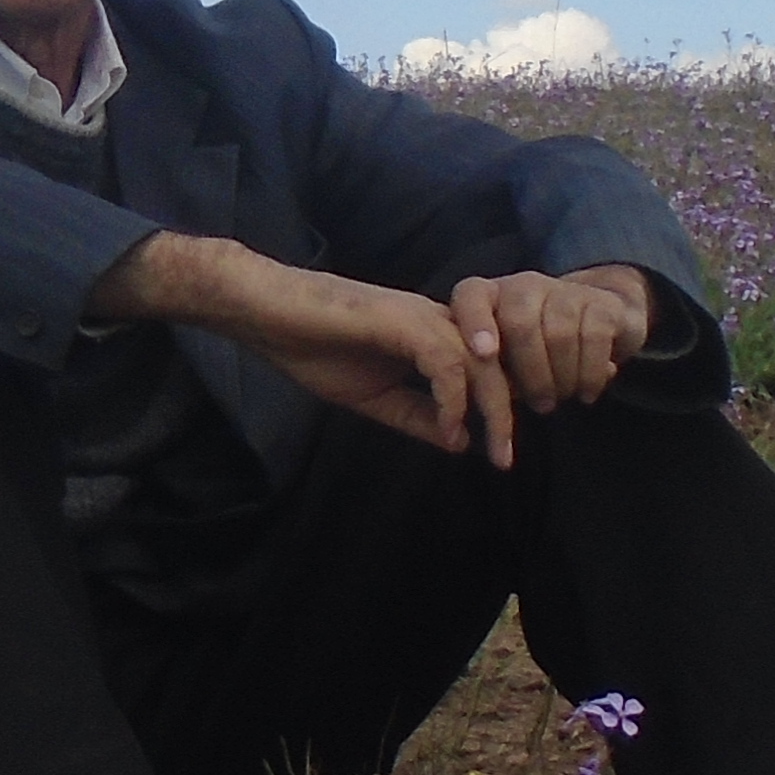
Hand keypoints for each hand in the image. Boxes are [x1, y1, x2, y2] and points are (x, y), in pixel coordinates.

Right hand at [99, 239, 651, 469]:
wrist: (267, 314)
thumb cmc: (312, 348)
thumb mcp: (375, 398)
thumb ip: (418, 416)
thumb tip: (462, 442)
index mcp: (431, 334)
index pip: (484, 367)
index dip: (501, 403)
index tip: (503, 449)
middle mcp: (435, 320)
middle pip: (494, 363)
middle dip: (506, 413)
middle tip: (508, 460)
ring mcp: (419, 316)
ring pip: (478, 361)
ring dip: (491, 410)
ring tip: (493, 452)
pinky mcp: (400, 320)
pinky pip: (445, 361)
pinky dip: (453, 398)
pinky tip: (450, 429)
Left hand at [449, 265, 653, 443]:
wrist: (595, 325)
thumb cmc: (531, 353)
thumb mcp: (504, 363)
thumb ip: (489, 375)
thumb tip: (491, 406)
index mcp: (488, 296)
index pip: (471, 296)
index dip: (475, 323)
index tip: (484, 354)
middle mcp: (523, 286)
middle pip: (521, 324)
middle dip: (530, 373)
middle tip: (540, 405)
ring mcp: (563, 290)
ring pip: (558, 334)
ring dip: (561, 377)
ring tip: (561, 398)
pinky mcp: (600, 302)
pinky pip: (593, 338)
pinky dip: (590, 373)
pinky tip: (587, 393)